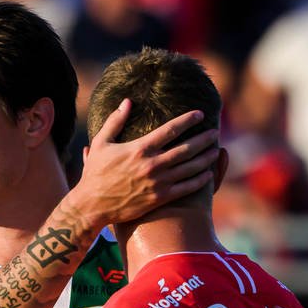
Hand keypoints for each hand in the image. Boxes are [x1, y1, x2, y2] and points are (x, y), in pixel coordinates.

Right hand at [66, 100, 220, 230]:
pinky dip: (199, 181)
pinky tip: (208, 174)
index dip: (188, 120)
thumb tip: (127, 101)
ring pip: (189, 168)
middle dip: (203, 139)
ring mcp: (158, 183)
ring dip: (205, 158)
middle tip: (215, 132)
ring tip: (215, 150)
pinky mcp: (159, 199)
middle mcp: (152, 164)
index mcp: (140, 148)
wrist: (92, 206)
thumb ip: (115, 121)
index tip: (200, 114)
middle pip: (186, 148)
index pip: (171, 130)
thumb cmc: (95, 173)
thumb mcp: (101, 143)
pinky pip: (185, 188)